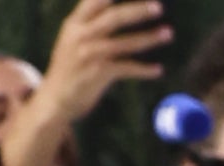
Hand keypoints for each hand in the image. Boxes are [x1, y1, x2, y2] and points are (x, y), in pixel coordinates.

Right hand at [40, 0, 169, 123]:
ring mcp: (90, 54)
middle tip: (158, 7)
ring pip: (125, 42)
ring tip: (168, 33)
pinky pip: (128, 68)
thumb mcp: (72, 40)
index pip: (93, 2)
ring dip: (149, 38)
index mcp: (73, 24)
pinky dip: (145, 69)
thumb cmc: (69, 68)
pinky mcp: (99, 73)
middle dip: (137, 11)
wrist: (56, 98)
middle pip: (113, 18)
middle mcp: (81, 35)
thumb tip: (114, 12)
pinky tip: (158, 70)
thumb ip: (89, 25)